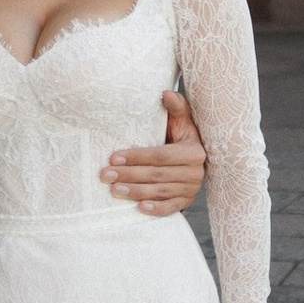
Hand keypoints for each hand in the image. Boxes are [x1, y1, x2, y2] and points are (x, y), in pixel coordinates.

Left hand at [102, 88, 205, 217]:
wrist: (197, 157)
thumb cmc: (182, 135)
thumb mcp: (182, 120)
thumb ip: (176, 107)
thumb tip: (165, 93)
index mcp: (193, 151)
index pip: (161, 155)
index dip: (137, 157)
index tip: (113, 157)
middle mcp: (195, 171)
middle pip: (157, 175)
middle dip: (129, 175)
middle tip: (105, 175)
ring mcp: (191, 189)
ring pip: (160, 192)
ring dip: (135, 192)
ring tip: (113, 190)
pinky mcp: (186, 201)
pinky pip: (171, 208)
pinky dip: (156, 209)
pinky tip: (139, 208)